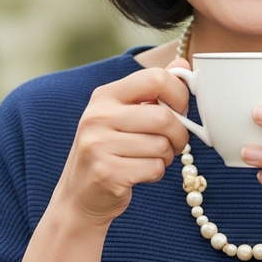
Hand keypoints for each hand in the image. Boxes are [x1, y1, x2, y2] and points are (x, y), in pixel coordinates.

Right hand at [52, 61, 189, 227]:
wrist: (78, 197)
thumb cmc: (110, 150)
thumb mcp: (125, 114)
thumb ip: (153, 89)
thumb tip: (183, 64)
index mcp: (105, 95)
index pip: (155, 78)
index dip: (178, 94)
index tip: (180, 109)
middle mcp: (98, 116)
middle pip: (163, 117)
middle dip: (179, 134)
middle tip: (174, 142)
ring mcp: (99, 145)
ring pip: (162, 145)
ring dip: (167, 156)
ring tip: (152, 158)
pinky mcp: (106, 173)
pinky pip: (154, 168)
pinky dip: (157, 173)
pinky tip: (140, 173)